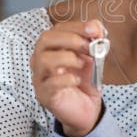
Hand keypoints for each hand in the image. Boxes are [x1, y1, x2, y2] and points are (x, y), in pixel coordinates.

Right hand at [31, 19, 104, 136]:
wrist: (86, 109)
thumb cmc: (84, 81)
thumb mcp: (92, 58)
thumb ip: (94, 42)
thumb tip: (96, 27)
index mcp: (52, 48)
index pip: (57, 29)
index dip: (76, 27)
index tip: (95, 29)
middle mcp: (41, 60)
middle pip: (45, 39)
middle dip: (70, 39)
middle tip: (89, 48)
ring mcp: (40, 78)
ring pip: (43, 60)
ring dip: (68, 58)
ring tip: (82, 64)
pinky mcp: (44, 95)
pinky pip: (50, 83)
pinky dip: (67, 79)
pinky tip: (77, 80)